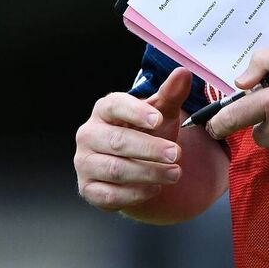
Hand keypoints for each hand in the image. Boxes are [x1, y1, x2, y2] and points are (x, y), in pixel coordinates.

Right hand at [74, 68, 190, 211]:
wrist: (136, 165)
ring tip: (175, 173)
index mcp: (104, 110)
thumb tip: (183, 73)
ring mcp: (85, 162)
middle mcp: (88, 134)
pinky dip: (134, 193)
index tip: (159, 119)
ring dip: (148, 173)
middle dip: (150, 149)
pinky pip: (109, 195)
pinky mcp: (88, 188)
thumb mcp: (161, 113)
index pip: (115, 106)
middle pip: (117, 141)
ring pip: (115, 169)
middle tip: (177, 154)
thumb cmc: (146, 132)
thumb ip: (171, 94)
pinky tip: (155, 189)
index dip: (137, 112)